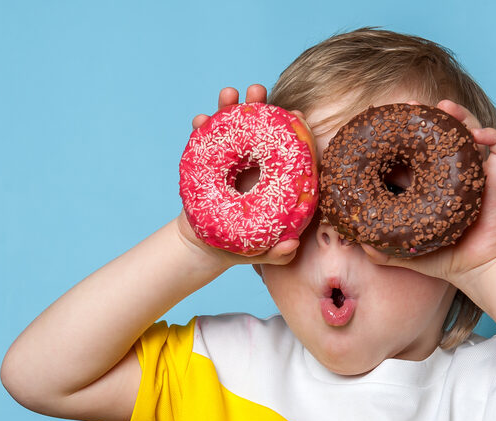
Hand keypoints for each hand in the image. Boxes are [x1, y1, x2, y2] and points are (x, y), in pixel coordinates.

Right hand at [181, 84, 309, 268]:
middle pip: (260, 129)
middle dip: (259, 106)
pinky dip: (202, 127)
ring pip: (233, 128)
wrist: (205, 246)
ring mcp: (233, 160)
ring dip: (230, 107)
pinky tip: (199, 120)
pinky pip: (206, 140)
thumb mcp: (259, 251)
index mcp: (276, 178)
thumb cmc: (240, 247)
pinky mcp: (211, 161)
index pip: (289, 149)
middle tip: (256, 91)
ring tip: (229, 94)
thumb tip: (290, 246)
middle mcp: (256, 163)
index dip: (293, 131)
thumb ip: (276, 253)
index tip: (296, 116)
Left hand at [360, 99, 495, 288]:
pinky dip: (493, 137)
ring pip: (469, 133)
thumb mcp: (404, 253)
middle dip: (428, 115)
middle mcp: (449, 172)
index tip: (388, 121)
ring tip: (446, 107)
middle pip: (441, 133)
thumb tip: (357, 242)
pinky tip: (479, 135)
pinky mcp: (495, 179)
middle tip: (412, 105)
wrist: (476, 270)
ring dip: (460, 116)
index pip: (413, 151)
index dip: (402, 135)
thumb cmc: (442, 259)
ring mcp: (473, 172)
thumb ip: (381, 250)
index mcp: (427, 183)